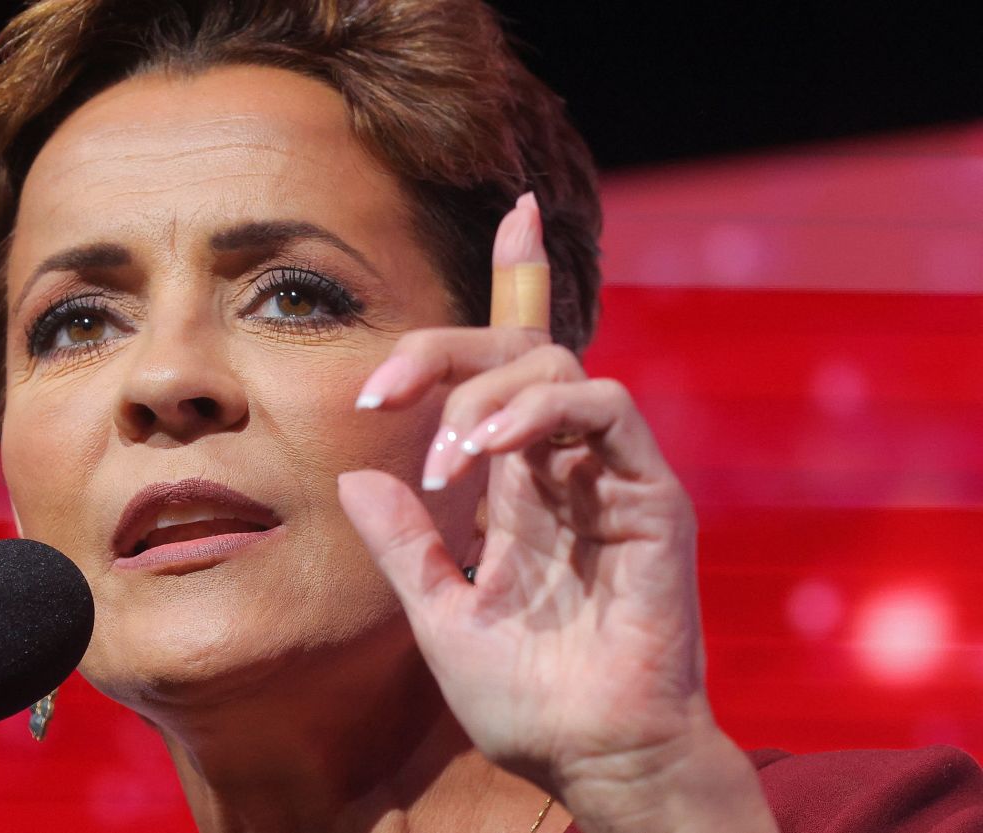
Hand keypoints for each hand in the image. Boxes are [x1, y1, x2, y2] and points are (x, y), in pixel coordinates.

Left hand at [337, 198, 776, 831]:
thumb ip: (405, 545)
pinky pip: (605, 409)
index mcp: (522, 480)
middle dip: (448, 348)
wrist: (589, 757)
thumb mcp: (439, 612)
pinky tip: (489, 451)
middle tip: (382, 391)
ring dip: (485, 395)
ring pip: (557, 368)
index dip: (520, 283)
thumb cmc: (525, 695)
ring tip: (443, 456)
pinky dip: (541, 412)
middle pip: (522, 351)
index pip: (519, 364)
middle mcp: (567, 464)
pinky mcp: (650, 495)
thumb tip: (358, 480)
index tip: (516, 213)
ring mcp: (612, 474)